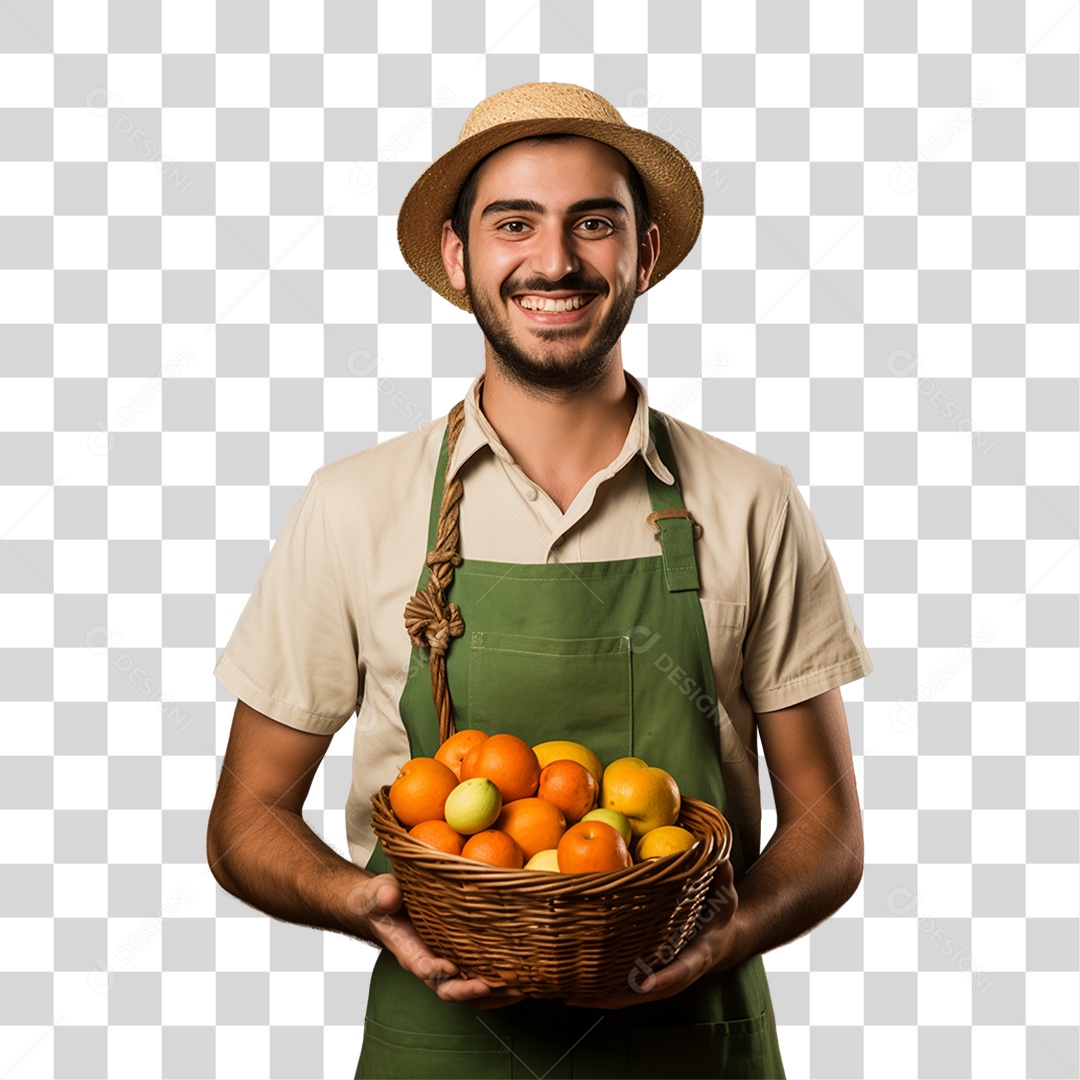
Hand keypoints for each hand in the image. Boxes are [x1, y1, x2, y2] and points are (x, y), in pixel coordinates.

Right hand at [353, 874, 525, 1009]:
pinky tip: (522, 976)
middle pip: (451, 989)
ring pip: (470, 991)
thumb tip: (390, 896)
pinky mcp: (461, 955)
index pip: (422, 967)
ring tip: (521, 989)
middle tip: (497, 986)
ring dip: (495, 994)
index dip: (436, 971)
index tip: (451, 968)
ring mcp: (446, 962)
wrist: (388, 906)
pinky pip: (480, 976)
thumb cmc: (383, 901)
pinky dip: (500, 983)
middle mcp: (430, 963)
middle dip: (473, 991)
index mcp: (409, 951)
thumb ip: (383, 896)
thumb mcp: (380, 894)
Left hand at [563, 859, 738, 1009]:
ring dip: (598, 997)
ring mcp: (660, 979)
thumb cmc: (720, 917)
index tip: (645, 983)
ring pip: (628, 995)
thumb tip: (718, 858)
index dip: (664, 978)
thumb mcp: (725, 898)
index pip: (682, 970)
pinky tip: (573, 986)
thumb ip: (722, 880)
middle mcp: (675, 974)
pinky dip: (600, 989)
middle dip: (613, 997)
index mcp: (698, 956)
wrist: (721, 943)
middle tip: (581, 994)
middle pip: (643, 993)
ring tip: (567, 994)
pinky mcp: (647, 976)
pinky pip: (623, 986)